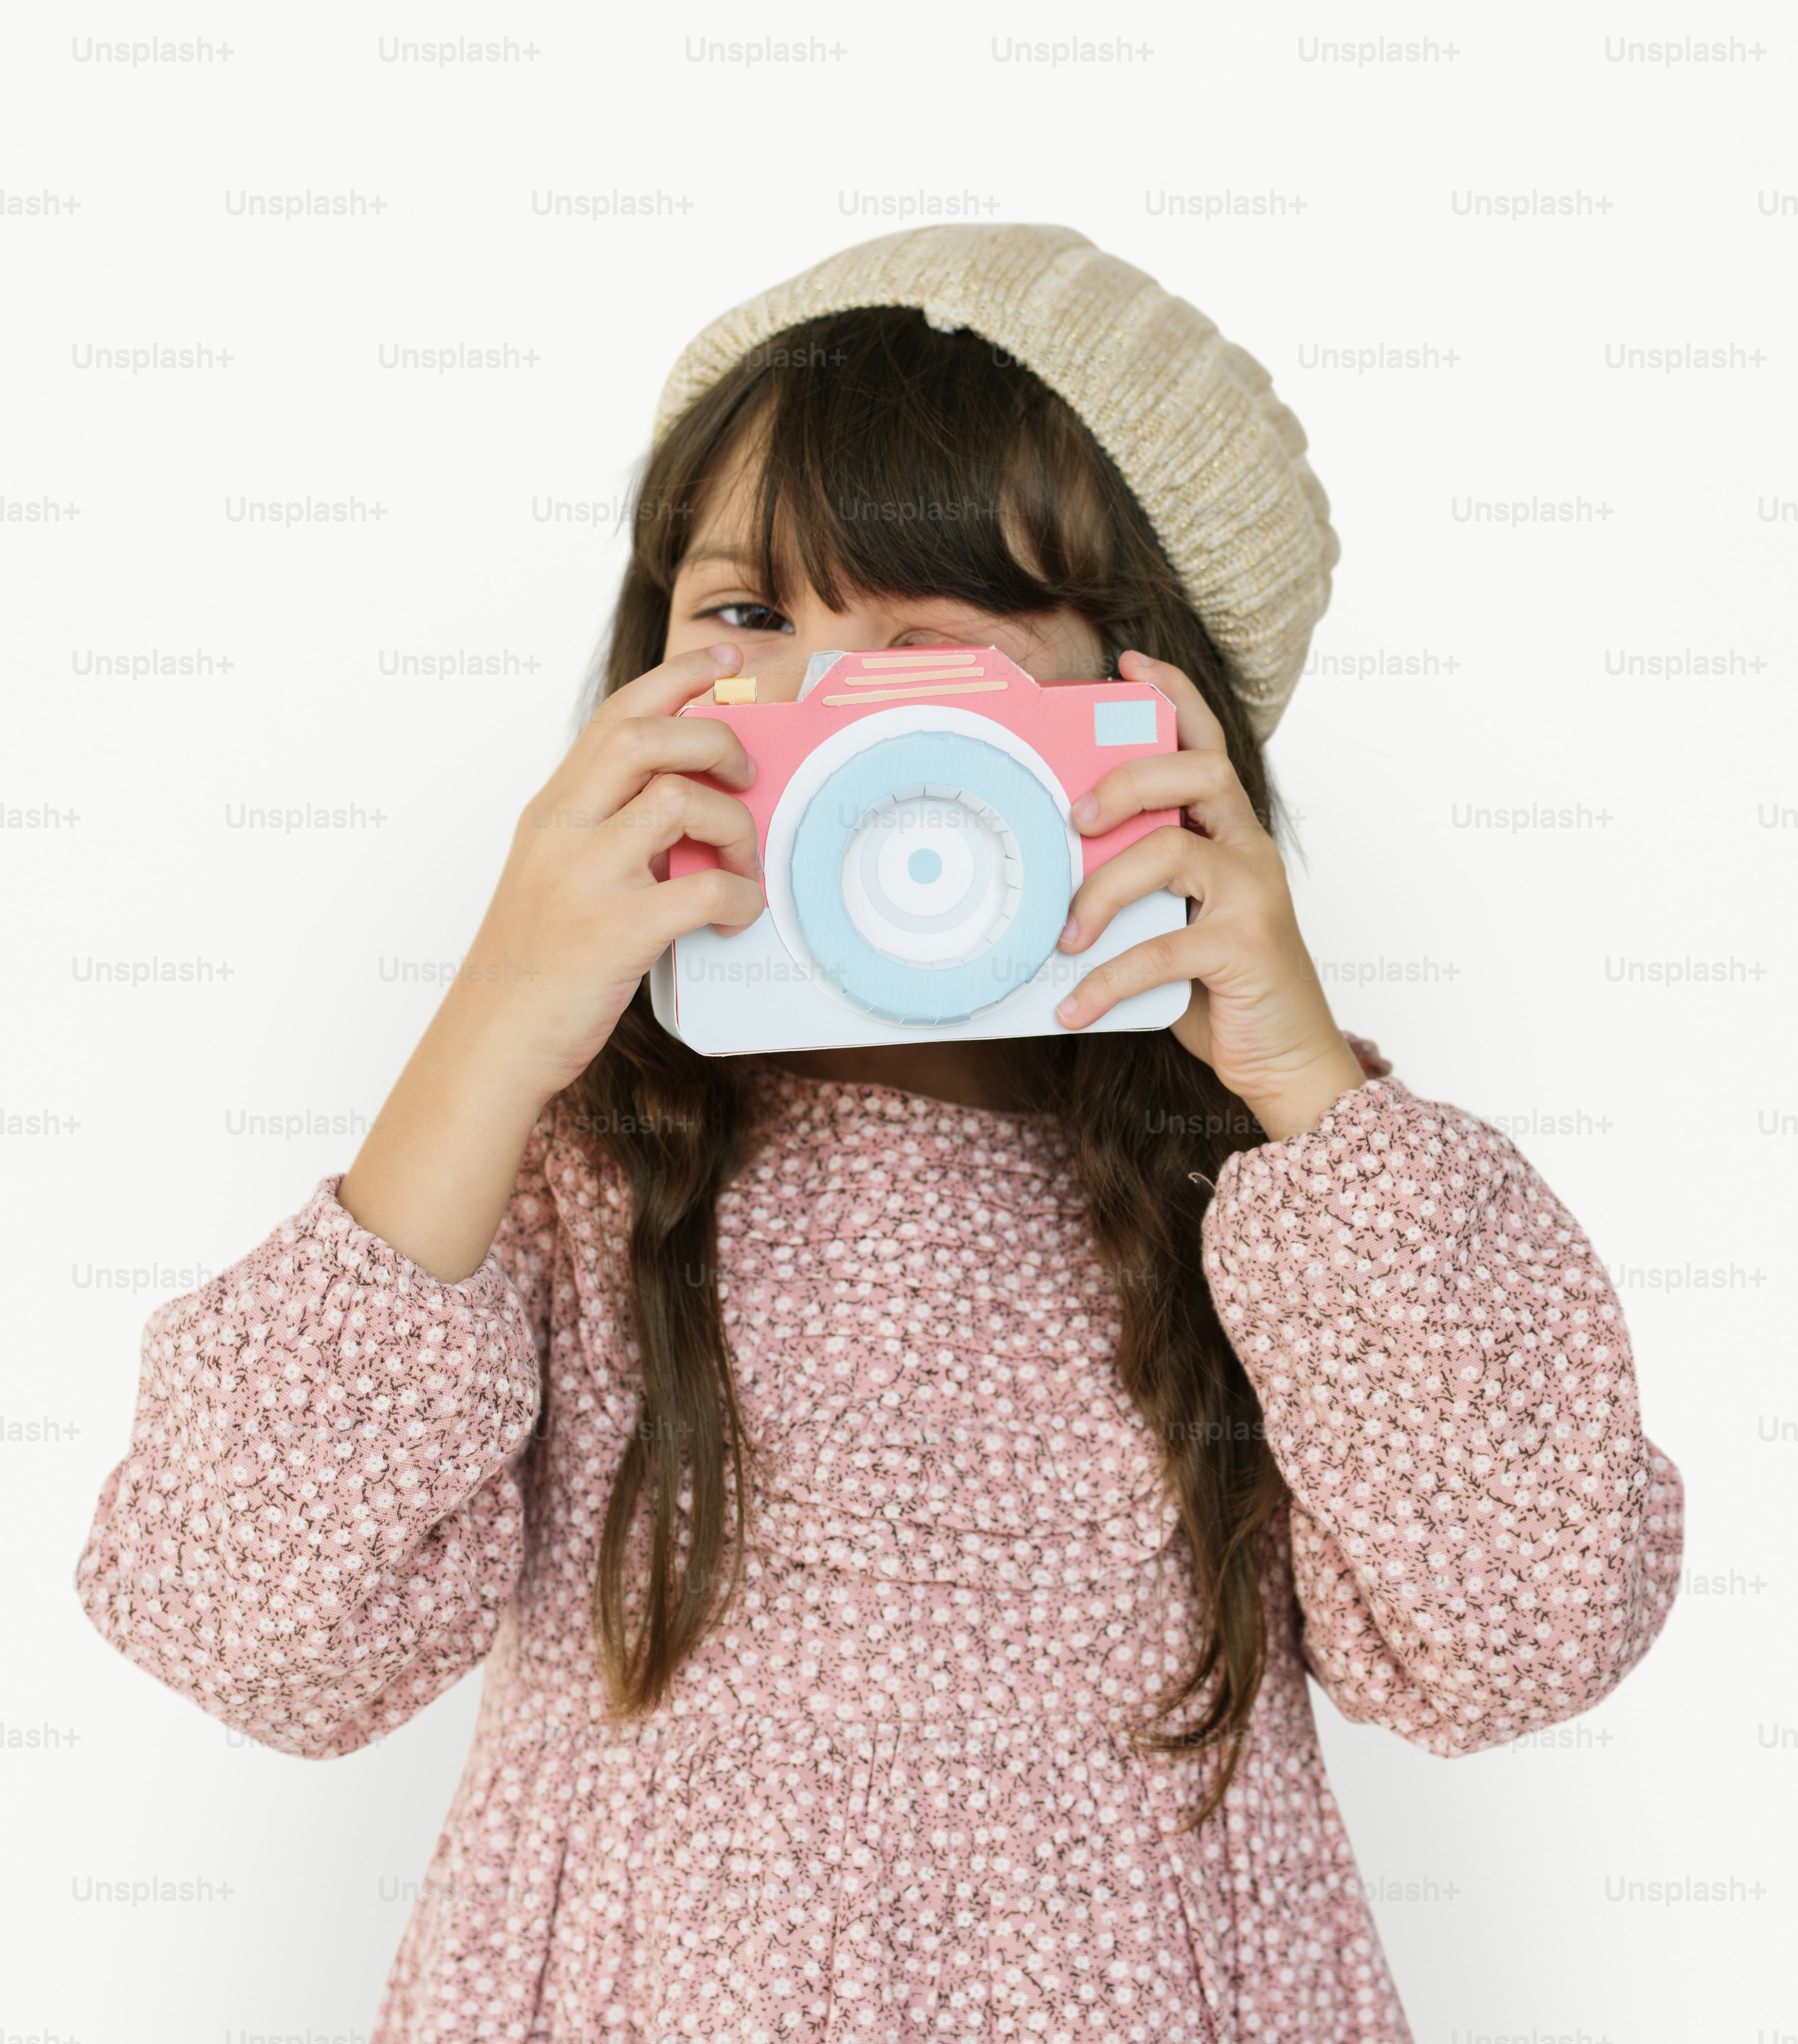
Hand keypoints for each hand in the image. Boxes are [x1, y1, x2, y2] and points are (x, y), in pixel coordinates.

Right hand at [339, 644, 763, 1279]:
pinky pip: (704, 887)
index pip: (617, 713)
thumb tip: (693, 808)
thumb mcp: (558, 874)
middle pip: (648, 734)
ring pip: (680, 798)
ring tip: (742, 860)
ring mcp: (586, 877)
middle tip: (746, 776)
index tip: (726, 661)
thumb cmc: (534, 966)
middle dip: (715, 740)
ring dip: (734, 823)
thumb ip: (609, 832)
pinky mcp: (615, 931)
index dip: (678, 675)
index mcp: (553, 810)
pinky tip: (739, 914)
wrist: (491, 1042)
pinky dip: (739, 896)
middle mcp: (563, 829)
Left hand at [1052, 650, 1365, 1140]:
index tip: (1128, 666)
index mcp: (1229, 833)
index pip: (1207, 744)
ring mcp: (1254, 894)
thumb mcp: (1170, 923)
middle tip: (1075, 818)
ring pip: (1171, 853)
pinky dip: (1108, 980)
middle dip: (1127, 781)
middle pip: (1196, 773)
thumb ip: (1133, 888)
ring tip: (1064, 937)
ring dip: (1101, 891)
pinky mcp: (1247, 946)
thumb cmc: (1218, 987)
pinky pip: (1161, 947)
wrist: (1285, 1060)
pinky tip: (1074, 1007)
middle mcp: (1249, 850)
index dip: (1174, 698)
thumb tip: (1052, 872)